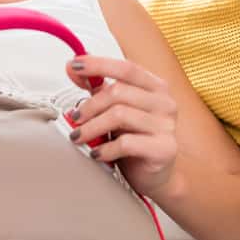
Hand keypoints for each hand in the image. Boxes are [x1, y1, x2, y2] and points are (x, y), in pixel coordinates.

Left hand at [66, 55, 178, 196]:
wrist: (155, 175)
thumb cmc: (135, 137)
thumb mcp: (115, 108)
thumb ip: (97, 87)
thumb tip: (73, 67)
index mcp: (154, 87)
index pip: (125, 68)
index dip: (98, 64)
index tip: (74, 64)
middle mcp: (164, 103)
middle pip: (118, 92)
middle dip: (89, 105)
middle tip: (74, 117)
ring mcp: (167, 126)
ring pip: (119, 115)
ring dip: (91, 127)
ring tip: (79, 136)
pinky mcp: (164, 149)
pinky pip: (126, 144)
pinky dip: (105, 148)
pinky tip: (97, 153)